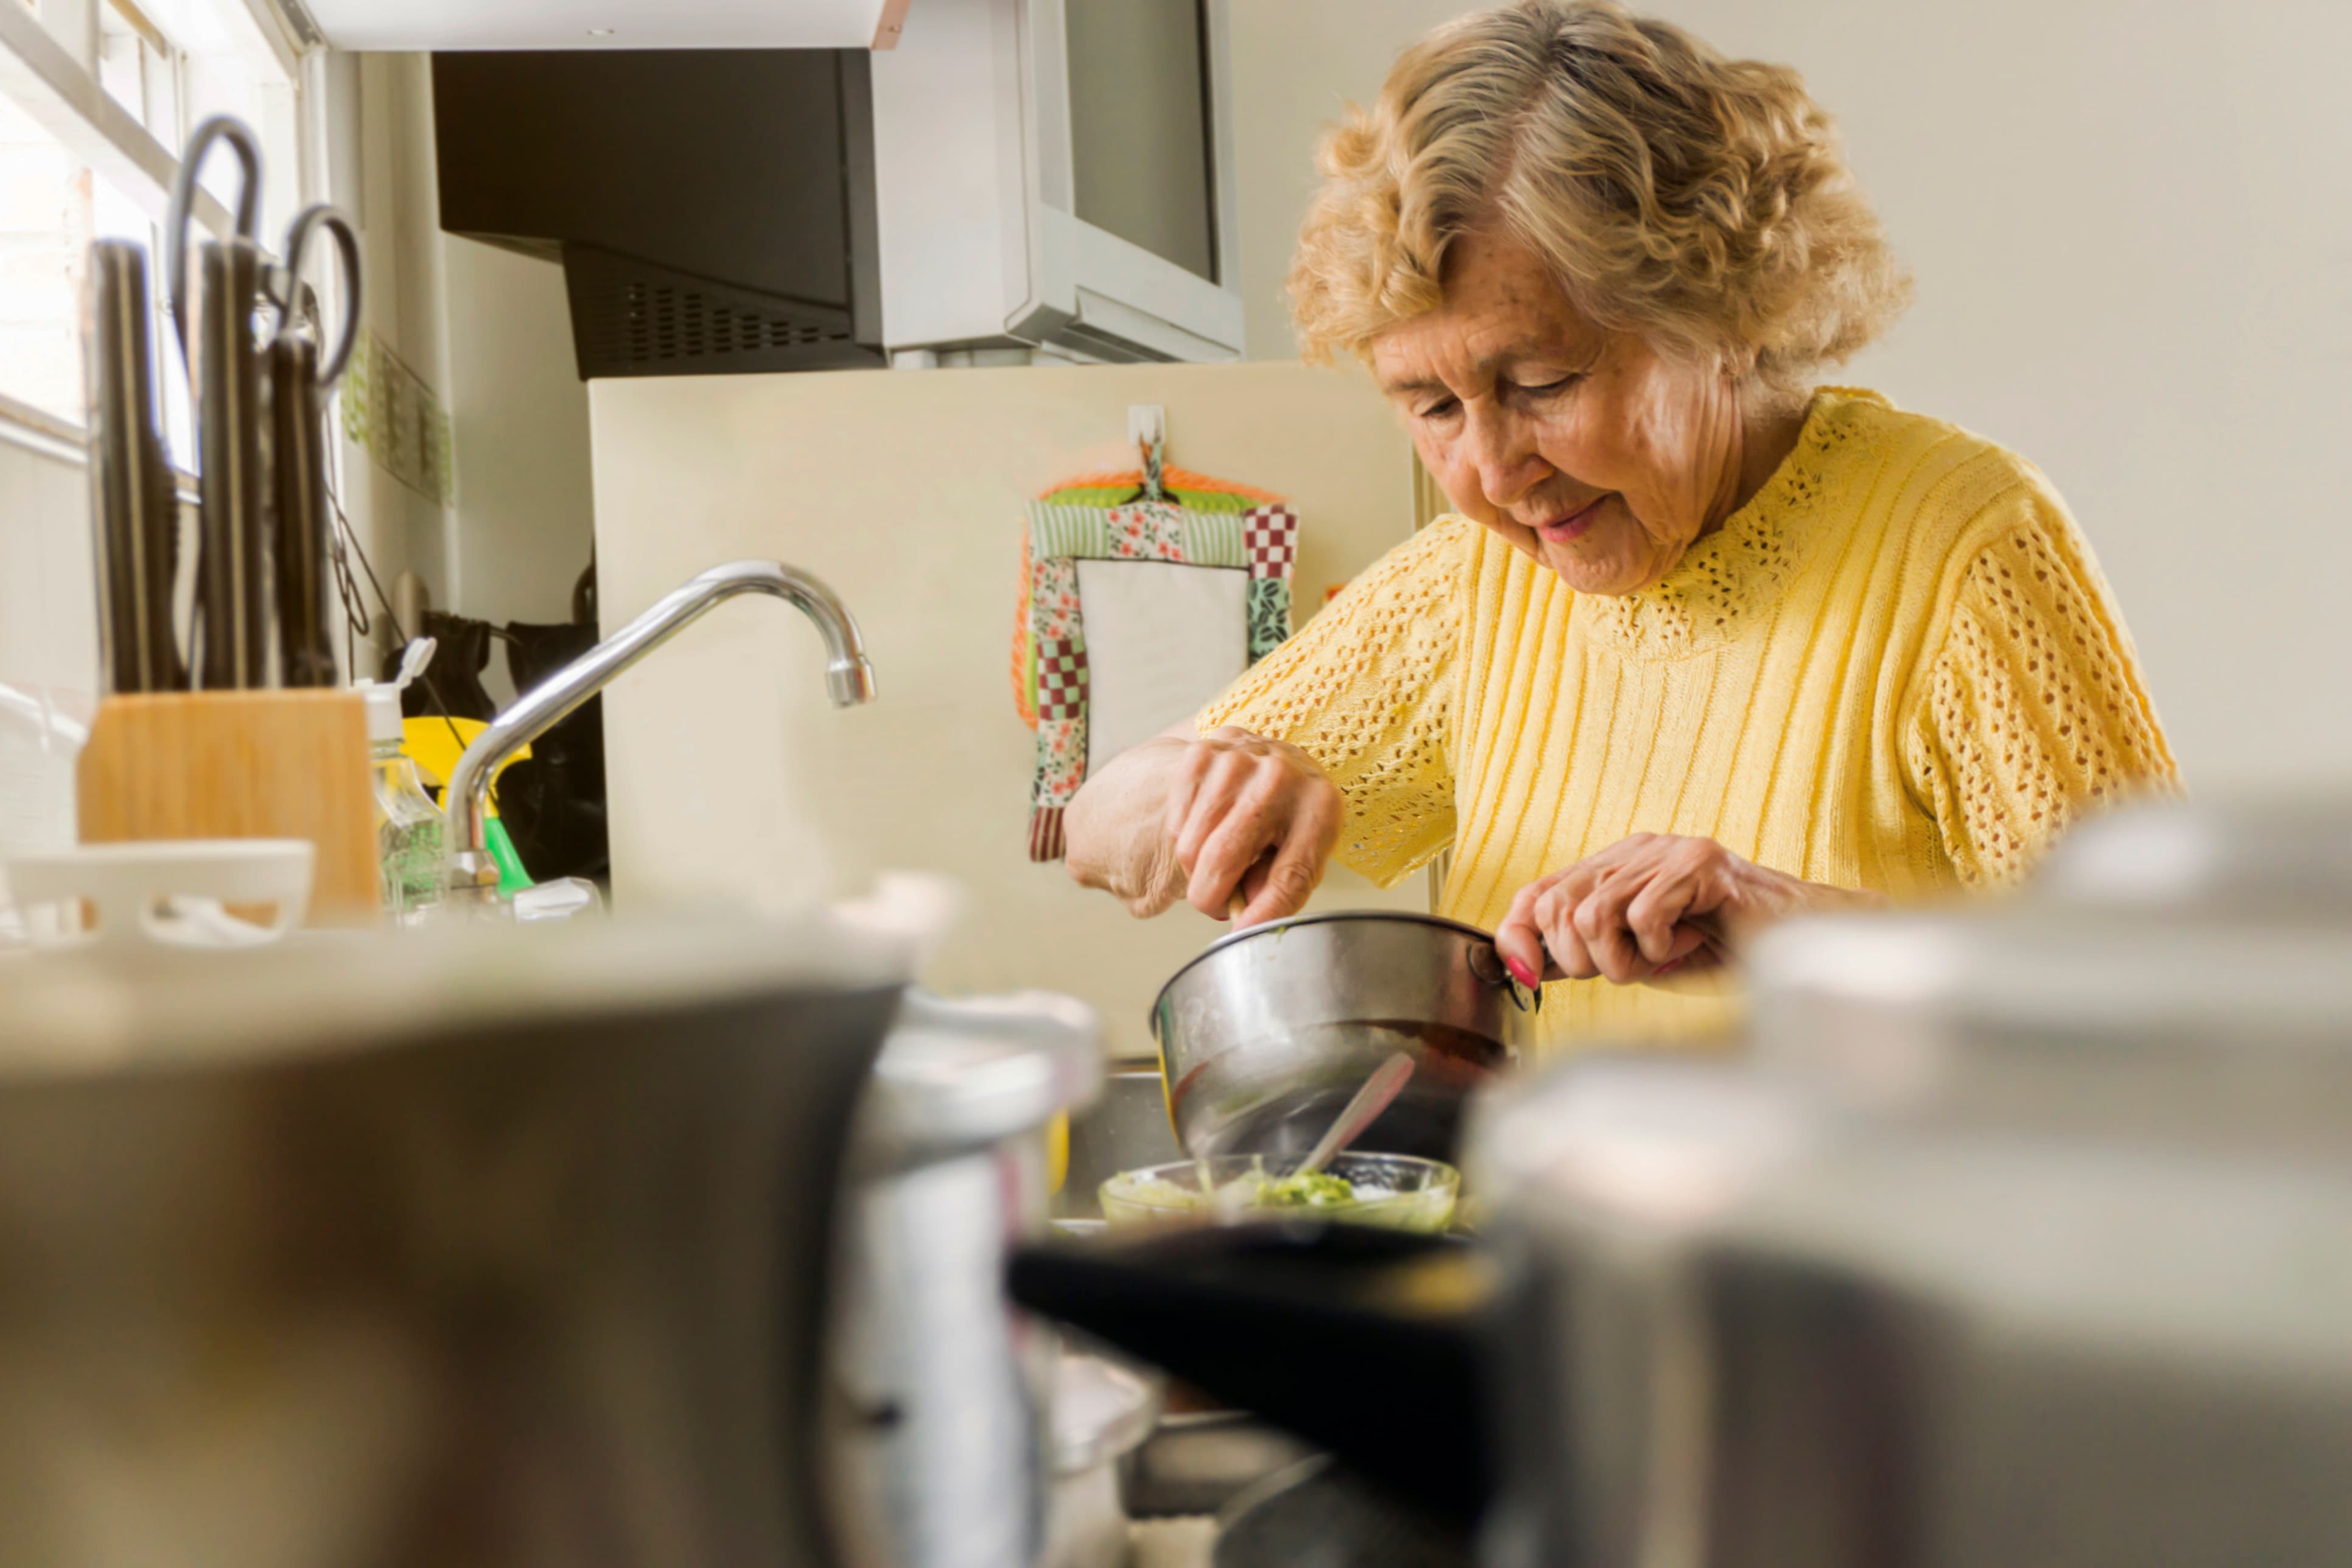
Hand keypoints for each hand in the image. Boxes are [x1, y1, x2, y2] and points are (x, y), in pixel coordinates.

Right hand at [1163, 726, 1341, 926]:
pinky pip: (1177, 826)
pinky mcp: (1202, 754)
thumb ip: (1280, 890)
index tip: (1243, 934)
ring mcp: (1237, 760)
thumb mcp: (1302, 853)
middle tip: (1218, 903)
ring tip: (1220, 860)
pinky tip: (1209, 827)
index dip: (1265, 912)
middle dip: (1211, 896)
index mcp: (1320, 805)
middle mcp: (1280, 776)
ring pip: (1192, 847)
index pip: (1290, 874)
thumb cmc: (1290, 819)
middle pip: (1224, 857)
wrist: (1272, 761)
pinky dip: (1186, 840)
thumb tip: (1248, 922)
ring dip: (1197, 871)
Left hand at [1493, 833, 1881, 987]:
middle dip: (1581, 961)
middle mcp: (1635, 850)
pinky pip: (1643, 916)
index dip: (1517, 934)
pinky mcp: (1699, 864)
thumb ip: (1588, 955)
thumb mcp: (1641, 958)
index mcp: (1615, 867)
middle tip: (1628, 970)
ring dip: (1622, 960)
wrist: (1798, 941)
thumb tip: (1527, 966)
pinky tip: (1688, 945)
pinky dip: (1659, 949)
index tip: (1522, 975)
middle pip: (1558, 908)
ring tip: (1660, 960)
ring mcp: (1667, 851)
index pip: (1537, 893)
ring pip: (1594, 915)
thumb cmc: (1725, 949)